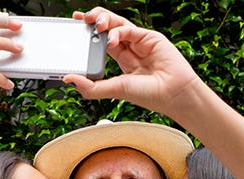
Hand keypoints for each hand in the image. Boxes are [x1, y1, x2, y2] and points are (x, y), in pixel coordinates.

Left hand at [65, 8, 199, 116]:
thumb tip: (69, 80)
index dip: (87, 35)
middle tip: (79, 19)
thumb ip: (91, 87)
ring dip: (102, 19)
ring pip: (118, 23)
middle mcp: (130, 48)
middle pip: (107, 28)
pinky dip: (117, 31)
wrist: (174, 95)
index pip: (101, 42)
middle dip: (92, 21)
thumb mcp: (114, 90)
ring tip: (91, 22)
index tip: (73, 30)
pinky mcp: (150, 37)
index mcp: (122, 60)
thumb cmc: (150, 95)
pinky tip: (111, 39)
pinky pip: (130, 29)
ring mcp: (140, 42)